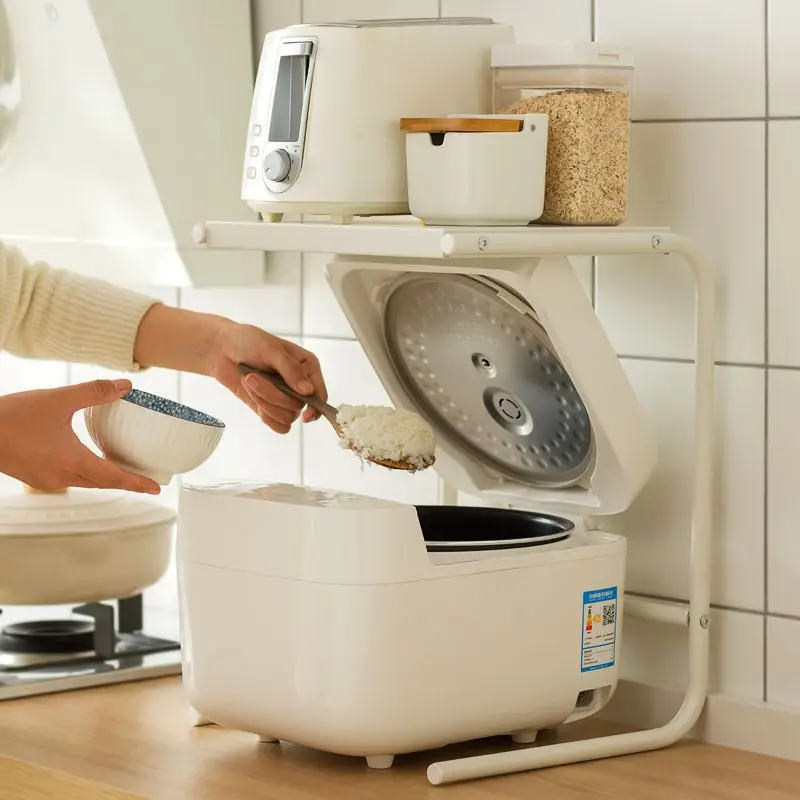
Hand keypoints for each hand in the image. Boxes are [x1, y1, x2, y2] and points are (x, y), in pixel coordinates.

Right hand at [0, 379, 160, 493]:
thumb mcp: (58, 399)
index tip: (158, 488)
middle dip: (126, 481)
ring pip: (84, 482)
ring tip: (121, 469)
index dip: (138, 483)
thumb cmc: (11, 416)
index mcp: (73, 462)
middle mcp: (61, 477)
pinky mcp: (33, 476)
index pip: (115, 478)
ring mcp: (45, 480)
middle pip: (102, 483)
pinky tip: (86, 461)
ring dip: (104, 478)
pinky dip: (84, 473)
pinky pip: (67, 479)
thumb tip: (125, 386)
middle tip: (145, 480)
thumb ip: (94, 392)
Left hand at [209, 323, 327, 433]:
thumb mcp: (271, 349)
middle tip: (253, 377)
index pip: (320, 393)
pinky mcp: (271, 408)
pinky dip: (267, 417)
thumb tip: (308, 391)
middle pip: (298, 407)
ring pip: (287, 417)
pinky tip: (255, 400)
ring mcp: (285, 398)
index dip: (315, 407)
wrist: (222, 349)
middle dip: (273, 395)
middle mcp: (299, 385)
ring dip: (265, 402)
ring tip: (249, 381)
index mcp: (307, 367)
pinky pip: (279, 426)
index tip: (305, 415)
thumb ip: (291, 370)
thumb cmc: (248, 342)